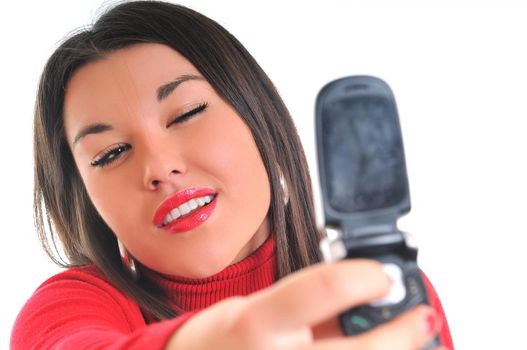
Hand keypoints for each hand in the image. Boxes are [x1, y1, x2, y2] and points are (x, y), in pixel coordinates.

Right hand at [166, 259, 444, 349]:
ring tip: (410, 337)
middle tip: (422, 316)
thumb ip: (310, 305)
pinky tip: (380, 348)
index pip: (320, 290)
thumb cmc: (223, 341)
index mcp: (258, 324)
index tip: (384, 274)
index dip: (363, 277)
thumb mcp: (258, 308)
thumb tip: (366, 294)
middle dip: (402, 333)